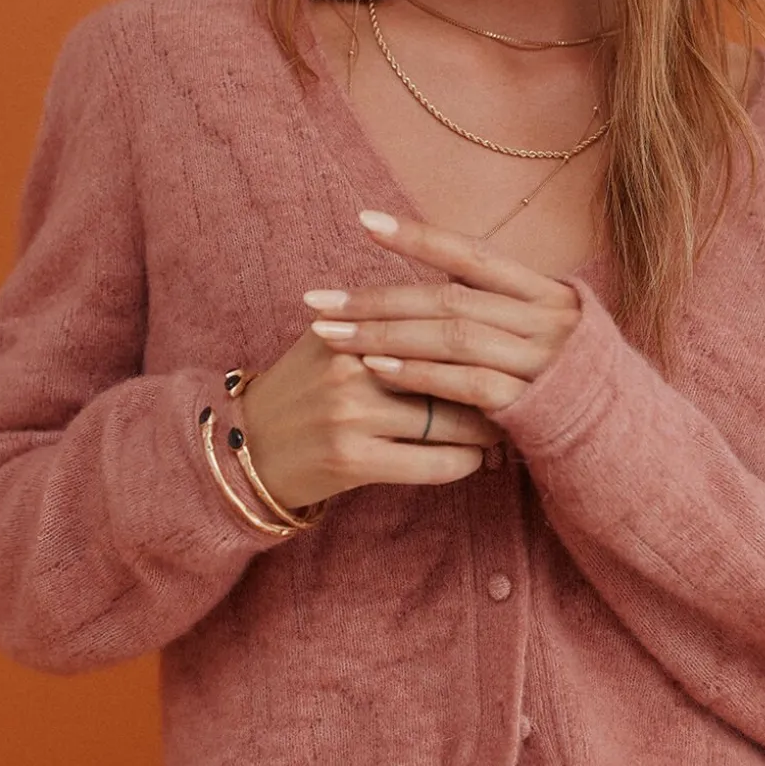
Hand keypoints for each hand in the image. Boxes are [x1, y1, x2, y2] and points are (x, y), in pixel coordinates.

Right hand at [235, 326, 500, 513]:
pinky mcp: (351, 460)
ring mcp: (350, 413)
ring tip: (502, 430)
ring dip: (484, 430)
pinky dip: (462, 463)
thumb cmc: (301, 393)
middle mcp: (351, 363)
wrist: (245, 450)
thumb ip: (383, 322)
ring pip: (448, 419)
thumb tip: (456, 302)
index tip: (506, 352)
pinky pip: (432, 463)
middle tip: (519, 393)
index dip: (476, 342)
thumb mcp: (331, 342)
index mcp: (351, 328)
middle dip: (490, 386)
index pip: (432, 326)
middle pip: (447, 371)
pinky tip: (472, 461)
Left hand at [302, 211, 582, 415]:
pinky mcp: (532, 402)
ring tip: (331, 335)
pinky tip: (377, 370)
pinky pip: (468, 382)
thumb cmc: (571, 386)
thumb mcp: (543, 334)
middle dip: (377, 298)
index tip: (363, 222)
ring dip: (385, 335)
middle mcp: (546, 318)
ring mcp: (541, 359)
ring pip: (452, 336)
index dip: (419, 236)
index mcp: (546, 292)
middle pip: (448, 297)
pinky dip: (420, 374)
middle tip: (317, 301)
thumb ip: (500, 308)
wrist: (623, 441)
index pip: (473, 254)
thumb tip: (440, 278)